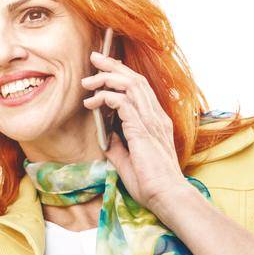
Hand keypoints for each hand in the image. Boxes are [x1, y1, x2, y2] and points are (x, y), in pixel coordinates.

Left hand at [80, 50, 190, 211]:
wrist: (166, 196)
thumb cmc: (150, 184)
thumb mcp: (127, 160)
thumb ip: (118, 145)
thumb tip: (106, 136)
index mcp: (155, 122)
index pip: (139, 89)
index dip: (122, 74)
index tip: (103, 67)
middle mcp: (156, 117)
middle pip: (136, 79)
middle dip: (113, 66)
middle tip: (94, 58)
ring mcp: (152, 121)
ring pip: (131, 85)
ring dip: (107, 78)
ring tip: (88, 81)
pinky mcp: (143, 130)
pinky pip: (124, 102)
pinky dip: (107, 97)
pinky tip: (94, 102)